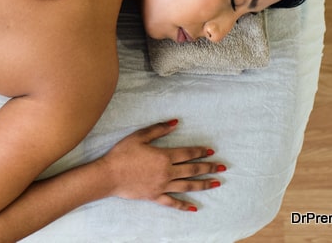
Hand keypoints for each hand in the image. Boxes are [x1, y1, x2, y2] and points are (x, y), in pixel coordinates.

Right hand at [99, 120, 223, 210]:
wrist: (109, 175)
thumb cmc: (122, 154)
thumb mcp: (139, 136)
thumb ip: (158, 129)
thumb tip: (175, 122)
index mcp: (164, 156)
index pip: (187, 153)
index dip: (200, 151)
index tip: (211, 151)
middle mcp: (167, 172)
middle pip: (192, 170)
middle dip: (208, 168)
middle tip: (222, 167)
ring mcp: (163, 186)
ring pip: (187, 186)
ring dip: (203, 184)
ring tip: (216, 183)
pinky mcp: (155, 196)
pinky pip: (173, 202)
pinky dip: (184, 206)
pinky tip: (194, 208)